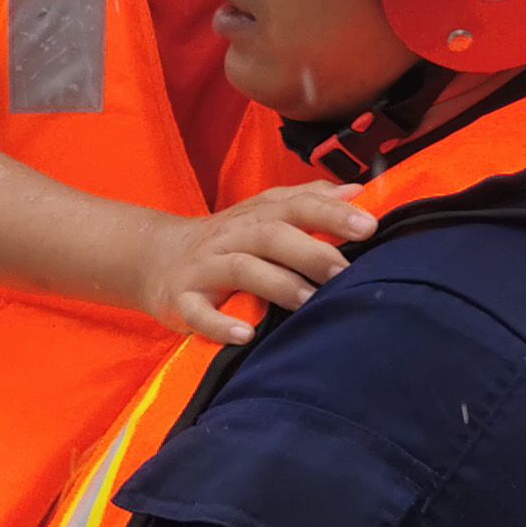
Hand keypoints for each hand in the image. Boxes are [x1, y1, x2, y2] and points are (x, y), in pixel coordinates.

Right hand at [136, 186, 374, 343]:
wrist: (156, 258)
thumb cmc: (227, 240)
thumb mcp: (264, 213)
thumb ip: (308, 201)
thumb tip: (357, 191)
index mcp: (257, 215)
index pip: (296, 206)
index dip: (331, 214)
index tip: (368, 227)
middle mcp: (232, 236)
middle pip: (271, 235)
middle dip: (311, 251)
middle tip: (346, 272)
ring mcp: (206, 268)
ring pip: (242, 269)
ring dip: (278, 284)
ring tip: (310, 302)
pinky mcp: (183, 300)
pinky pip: (199, 313)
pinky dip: (220, 324)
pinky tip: (245, 335)